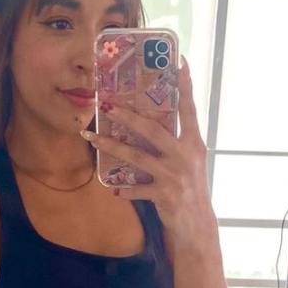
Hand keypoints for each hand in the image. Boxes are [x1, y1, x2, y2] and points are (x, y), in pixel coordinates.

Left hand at [80, 58, 211, 233]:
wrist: (197, 226)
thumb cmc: (190, 190)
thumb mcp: (190, 163)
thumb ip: (177, 143)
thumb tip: (152, 123)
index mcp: (194, 144)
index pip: (189, 108)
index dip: (185, 85)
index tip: (179, 61)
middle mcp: (185, 156)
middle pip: (152, 129)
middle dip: (127, 116)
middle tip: (106, 103)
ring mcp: (174, 175)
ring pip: (136, 156)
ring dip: (111, 145)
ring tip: (90, 136)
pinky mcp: (164, 195)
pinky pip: (137, 189)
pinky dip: (125, 189)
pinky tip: (114, 188)